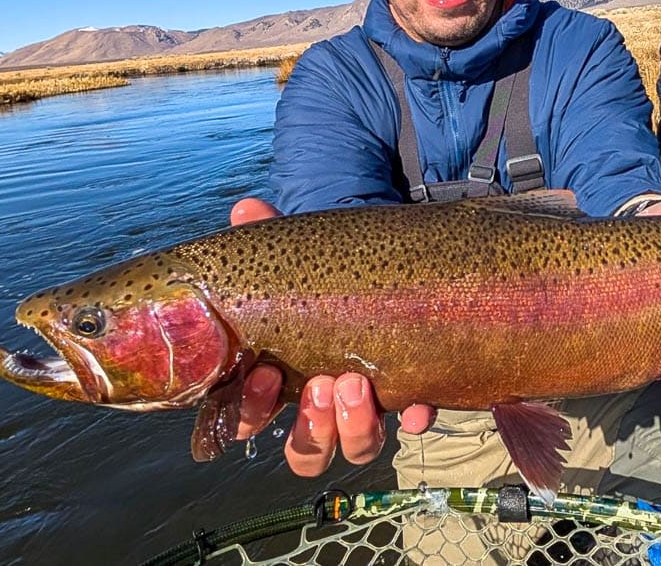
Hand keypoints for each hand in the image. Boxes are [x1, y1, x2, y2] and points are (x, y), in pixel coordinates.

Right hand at [229, 197, 435, 476]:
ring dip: (354, 426)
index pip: (254, 421)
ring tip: (355, 382)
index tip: (265, 377)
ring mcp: (370, 404)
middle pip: (308, 451)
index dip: (254, 412)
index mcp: (283, 380)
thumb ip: (268, 234)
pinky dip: (414, 416)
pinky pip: (413, 420)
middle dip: (312, 428)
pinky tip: (416, 404)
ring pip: (356, 446)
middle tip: (321, 385)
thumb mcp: (299, 253)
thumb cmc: (326, 268)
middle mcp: (325, 404)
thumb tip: (244, 209)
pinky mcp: (412, 391)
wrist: (386, 261)